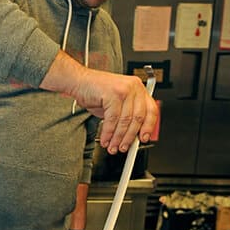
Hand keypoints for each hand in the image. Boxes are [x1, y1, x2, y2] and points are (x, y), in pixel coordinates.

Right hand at [40, 50, 157, 153]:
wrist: (78, 81)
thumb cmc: (96, 91)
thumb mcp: (116, 102)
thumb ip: (126, 116)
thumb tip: (132, 135)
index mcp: (138, 88)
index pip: (151, 110)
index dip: (148, 127)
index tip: (143, 139)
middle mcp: (134, 87)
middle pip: (138, 118)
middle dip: (130, 137)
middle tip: (124, 147)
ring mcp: (124, 89)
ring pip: (125, 121)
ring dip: (117, 138)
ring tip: (113, 146)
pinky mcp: (112, 94)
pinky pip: (112, 119)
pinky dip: (108, 133)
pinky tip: (105, 139)